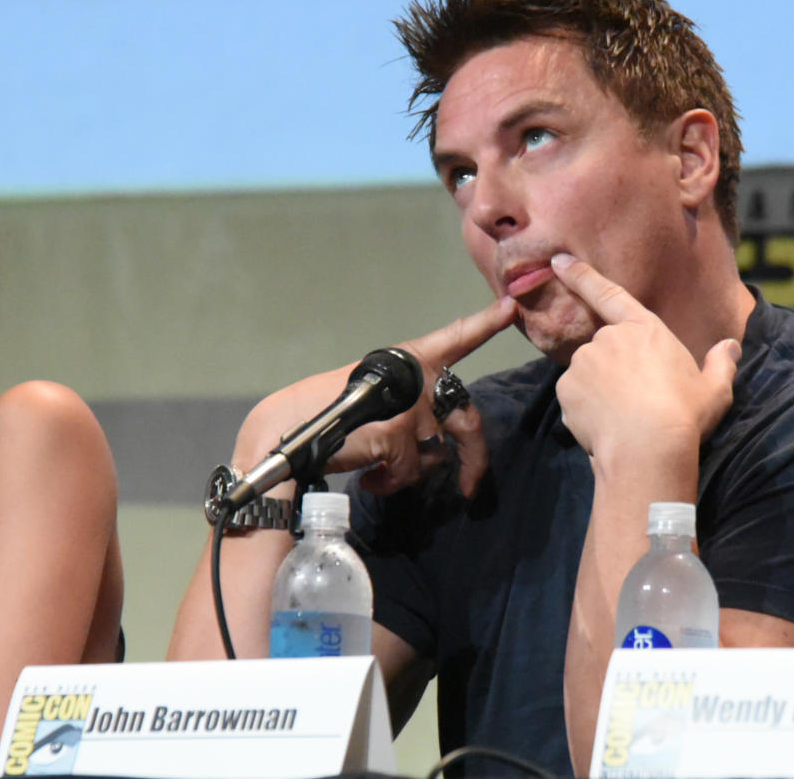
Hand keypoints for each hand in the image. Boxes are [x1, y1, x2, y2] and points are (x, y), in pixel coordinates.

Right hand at [237, 296, 516, 496]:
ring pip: (433, 456)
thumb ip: (408, 407)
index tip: (511, 307)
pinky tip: (369, 479)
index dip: (486, 323)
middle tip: (472, 486)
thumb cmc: (322, 416)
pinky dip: (390, 483)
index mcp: (407, 359)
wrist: (283, 433)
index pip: (455, 338)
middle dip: (473, 459)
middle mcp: (416, 378)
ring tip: (379, 472)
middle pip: (467, 420)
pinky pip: (409, 472)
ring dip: (409, 473)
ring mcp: (410, 406)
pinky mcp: (398, 433)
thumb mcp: (372, 398)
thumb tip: (436, 443)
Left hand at [549, 253, 739, 468]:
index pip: (610, 294)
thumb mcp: (714, 390)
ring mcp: (584, 362)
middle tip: (635, 401)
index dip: (581, 275)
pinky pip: (575, 396)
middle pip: (606, 348)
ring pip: (588, 373)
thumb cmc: (685, 414)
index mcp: (645, 329)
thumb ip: (721, 364)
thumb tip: (730, 347)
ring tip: (623, 417)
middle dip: (614, 369)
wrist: (647, 449)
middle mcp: (609, 338)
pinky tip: (605, 426)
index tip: (558, 261)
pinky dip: (585, 408)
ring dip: (599, 389)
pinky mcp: (566, 388)